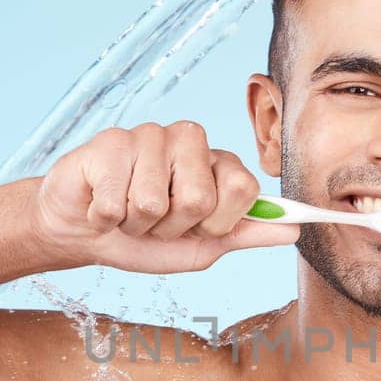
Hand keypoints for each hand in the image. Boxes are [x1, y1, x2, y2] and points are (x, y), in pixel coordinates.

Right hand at [30, 121, 299, 273]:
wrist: (85, 233)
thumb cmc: (145, 238)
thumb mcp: (202, 245)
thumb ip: (245, 234)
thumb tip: (294, 230)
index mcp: (218, 161)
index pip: (244, 188)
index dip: (218, 222)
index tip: (198, 227)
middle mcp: (189, 139)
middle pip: (198, 199)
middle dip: (171, 228)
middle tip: (155, 221)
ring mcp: (149, 135)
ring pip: (152, 202)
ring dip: (135, 224)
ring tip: (126, 212)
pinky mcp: (110, 141)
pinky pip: (114, 200)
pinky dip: (105, 217)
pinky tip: (102, 203)